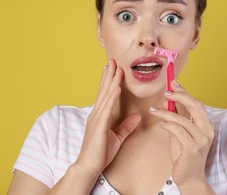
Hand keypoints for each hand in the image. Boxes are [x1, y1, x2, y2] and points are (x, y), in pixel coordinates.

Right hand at [75, 59, 140, 177]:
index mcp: (99, 116)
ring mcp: (96, 119)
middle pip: (104, 90)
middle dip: (109, 75)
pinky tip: (116, 87)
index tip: (113, 69)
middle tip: (112, 61)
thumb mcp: (117, 137)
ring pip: (105, 96)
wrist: (89, 167)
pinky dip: (112, 97)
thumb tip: (137, 116)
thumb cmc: (100, 153)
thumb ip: (126, 126)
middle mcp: (96, 114)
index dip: (109, 81)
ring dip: (111, 81)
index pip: (105, 94)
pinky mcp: (99, 126)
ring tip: (116, 68)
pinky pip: (107, 108)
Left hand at [149, 80, 213, 191]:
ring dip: (165, 112)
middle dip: (179, 96)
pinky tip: (161, 124)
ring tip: (154, 110)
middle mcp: (207, 131)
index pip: (196, 103)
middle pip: (195, 105)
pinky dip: (168, 125)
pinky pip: (178, 131)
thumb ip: (179, 118)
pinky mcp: (192, 149)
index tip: (173, 82)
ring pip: (182, 119)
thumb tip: (170, 101)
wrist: (190, 178)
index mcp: (206, 125)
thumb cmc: (185, 155)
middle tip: (165, 93)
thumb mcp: (181, 132)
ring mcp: (201, 140)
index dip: (184, 91)